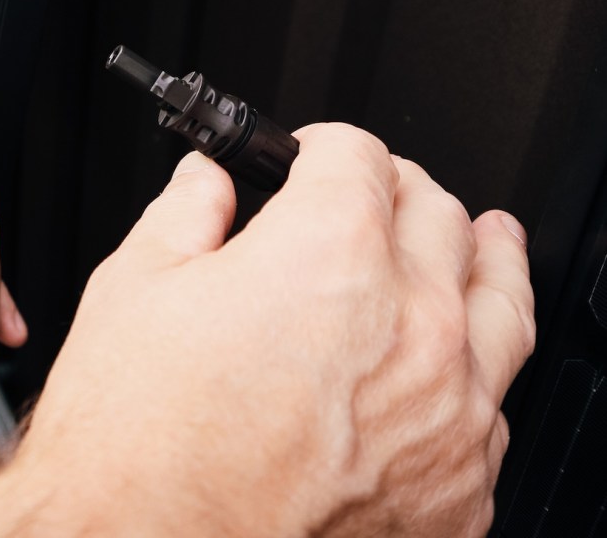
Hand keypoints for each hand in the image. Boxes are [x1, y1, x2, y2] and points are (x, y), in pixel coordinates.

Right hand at [7, 123, 531, 534]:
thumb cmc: (134, 441)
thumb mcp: (133, 289)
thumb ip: (185, 214)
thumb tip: (205, 184)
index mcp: (330, 252)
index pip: (357, 154)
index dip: (320, 147)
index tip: (307, 160)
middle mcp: (411, 323)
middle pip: (437, 214)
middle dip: (393, 193)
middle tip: (365, 199)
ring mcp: (447, 411)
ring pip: (500, 302)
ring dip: (478, 259)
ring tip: (483, 240)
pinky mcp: (456, 486)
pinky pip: (491, 408)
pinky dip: (469, 375)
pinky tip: (446, 370)